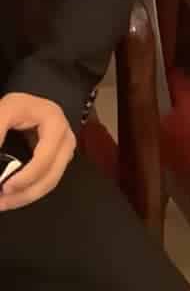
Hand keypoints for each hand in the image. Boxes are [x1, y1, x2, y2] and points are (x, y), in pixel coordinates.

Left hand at [0, 93, 75, 210]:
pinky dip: (31, 190)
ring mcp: (65, 149)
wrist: (26, 105)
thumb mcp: (5, 111)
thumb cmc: (18, 105)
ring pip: (51, 181)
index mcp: (55, 122)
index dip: (27, 176)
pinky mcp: (59, 158)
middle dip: (26, 193)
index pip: (45, 156)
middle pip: (52, 174)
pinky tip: (14, 194)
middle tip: (2, 201)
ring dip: (27, 196)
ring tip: (4, 202)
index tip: (4, 187)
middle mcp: (65, 137)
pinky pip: (48, 179)